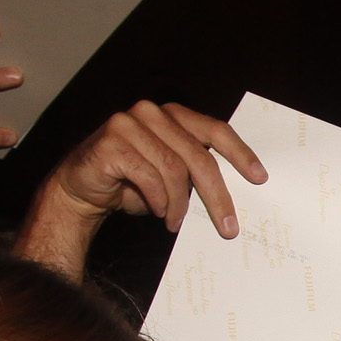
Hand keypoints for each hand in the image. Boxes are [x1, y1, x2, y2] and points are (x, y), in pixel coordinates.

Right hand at [14, 100, 268, 277]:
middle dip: (217, 195)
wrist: (81, 191)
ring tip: (174, 222)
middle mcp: (152, 113)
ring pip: (174, 170)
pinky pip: (148, 176)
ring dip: (179, 205)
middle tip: (228, 227)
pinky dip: (157, 200)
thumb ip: (195, 175)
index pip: (215, 129)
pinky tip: (157, 212)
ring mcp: (129, 123)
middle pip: (198, 156)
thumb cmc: (131, 184)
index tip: (259, 178)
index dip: (240, 153)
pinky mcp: (111, 141)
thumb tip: (232, 196)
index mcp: (172, 116)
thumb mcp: (170, 178)